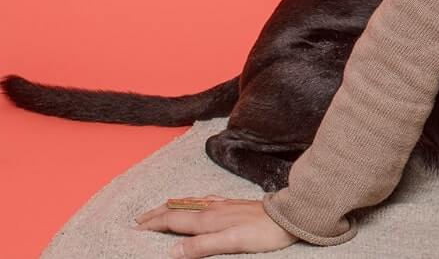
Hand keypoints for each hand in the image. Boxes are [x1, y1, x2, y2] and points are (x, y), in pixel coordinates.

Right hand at [133, 195, 297, 257]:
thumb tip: (171, 252)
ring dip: (171, 207)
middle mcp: (212, 208)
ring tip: (159, 209)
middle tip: (138, 219)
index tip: (134, 228)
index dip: (153, 224)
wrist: (290, 215)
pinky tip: (195, 201)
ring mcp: (223, 204)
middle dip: (156, 214)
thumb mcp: (232, 243)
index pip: (173, 221)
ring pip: (189, 203)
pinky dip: (191, 202)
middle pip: (177, 210)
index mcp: (208, 219)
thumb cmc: (263, 232)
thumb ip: (202, 246)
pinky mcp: (234, 204)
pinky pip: (205, 200)